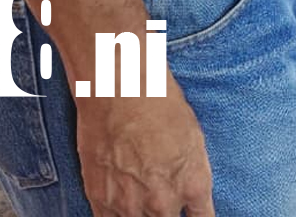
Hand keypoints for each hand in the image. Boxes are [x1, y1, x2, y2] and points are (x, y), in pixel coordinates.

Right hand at [77, 73, 213, 215]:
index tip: (191, 212)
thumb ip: (194, 175)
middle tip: (163, 199)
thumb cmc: (160, 104)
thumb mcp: (194, 139)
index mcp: (194, 185)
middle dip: (170, 214)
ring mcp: (131, 206)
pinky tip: (122, 206)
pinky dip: (118, 216)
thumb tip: (192, 194)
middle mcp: (165, 203)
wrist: (120, 91)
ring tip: (141, 196)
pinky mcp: (101, 201)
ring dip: (143, 215)